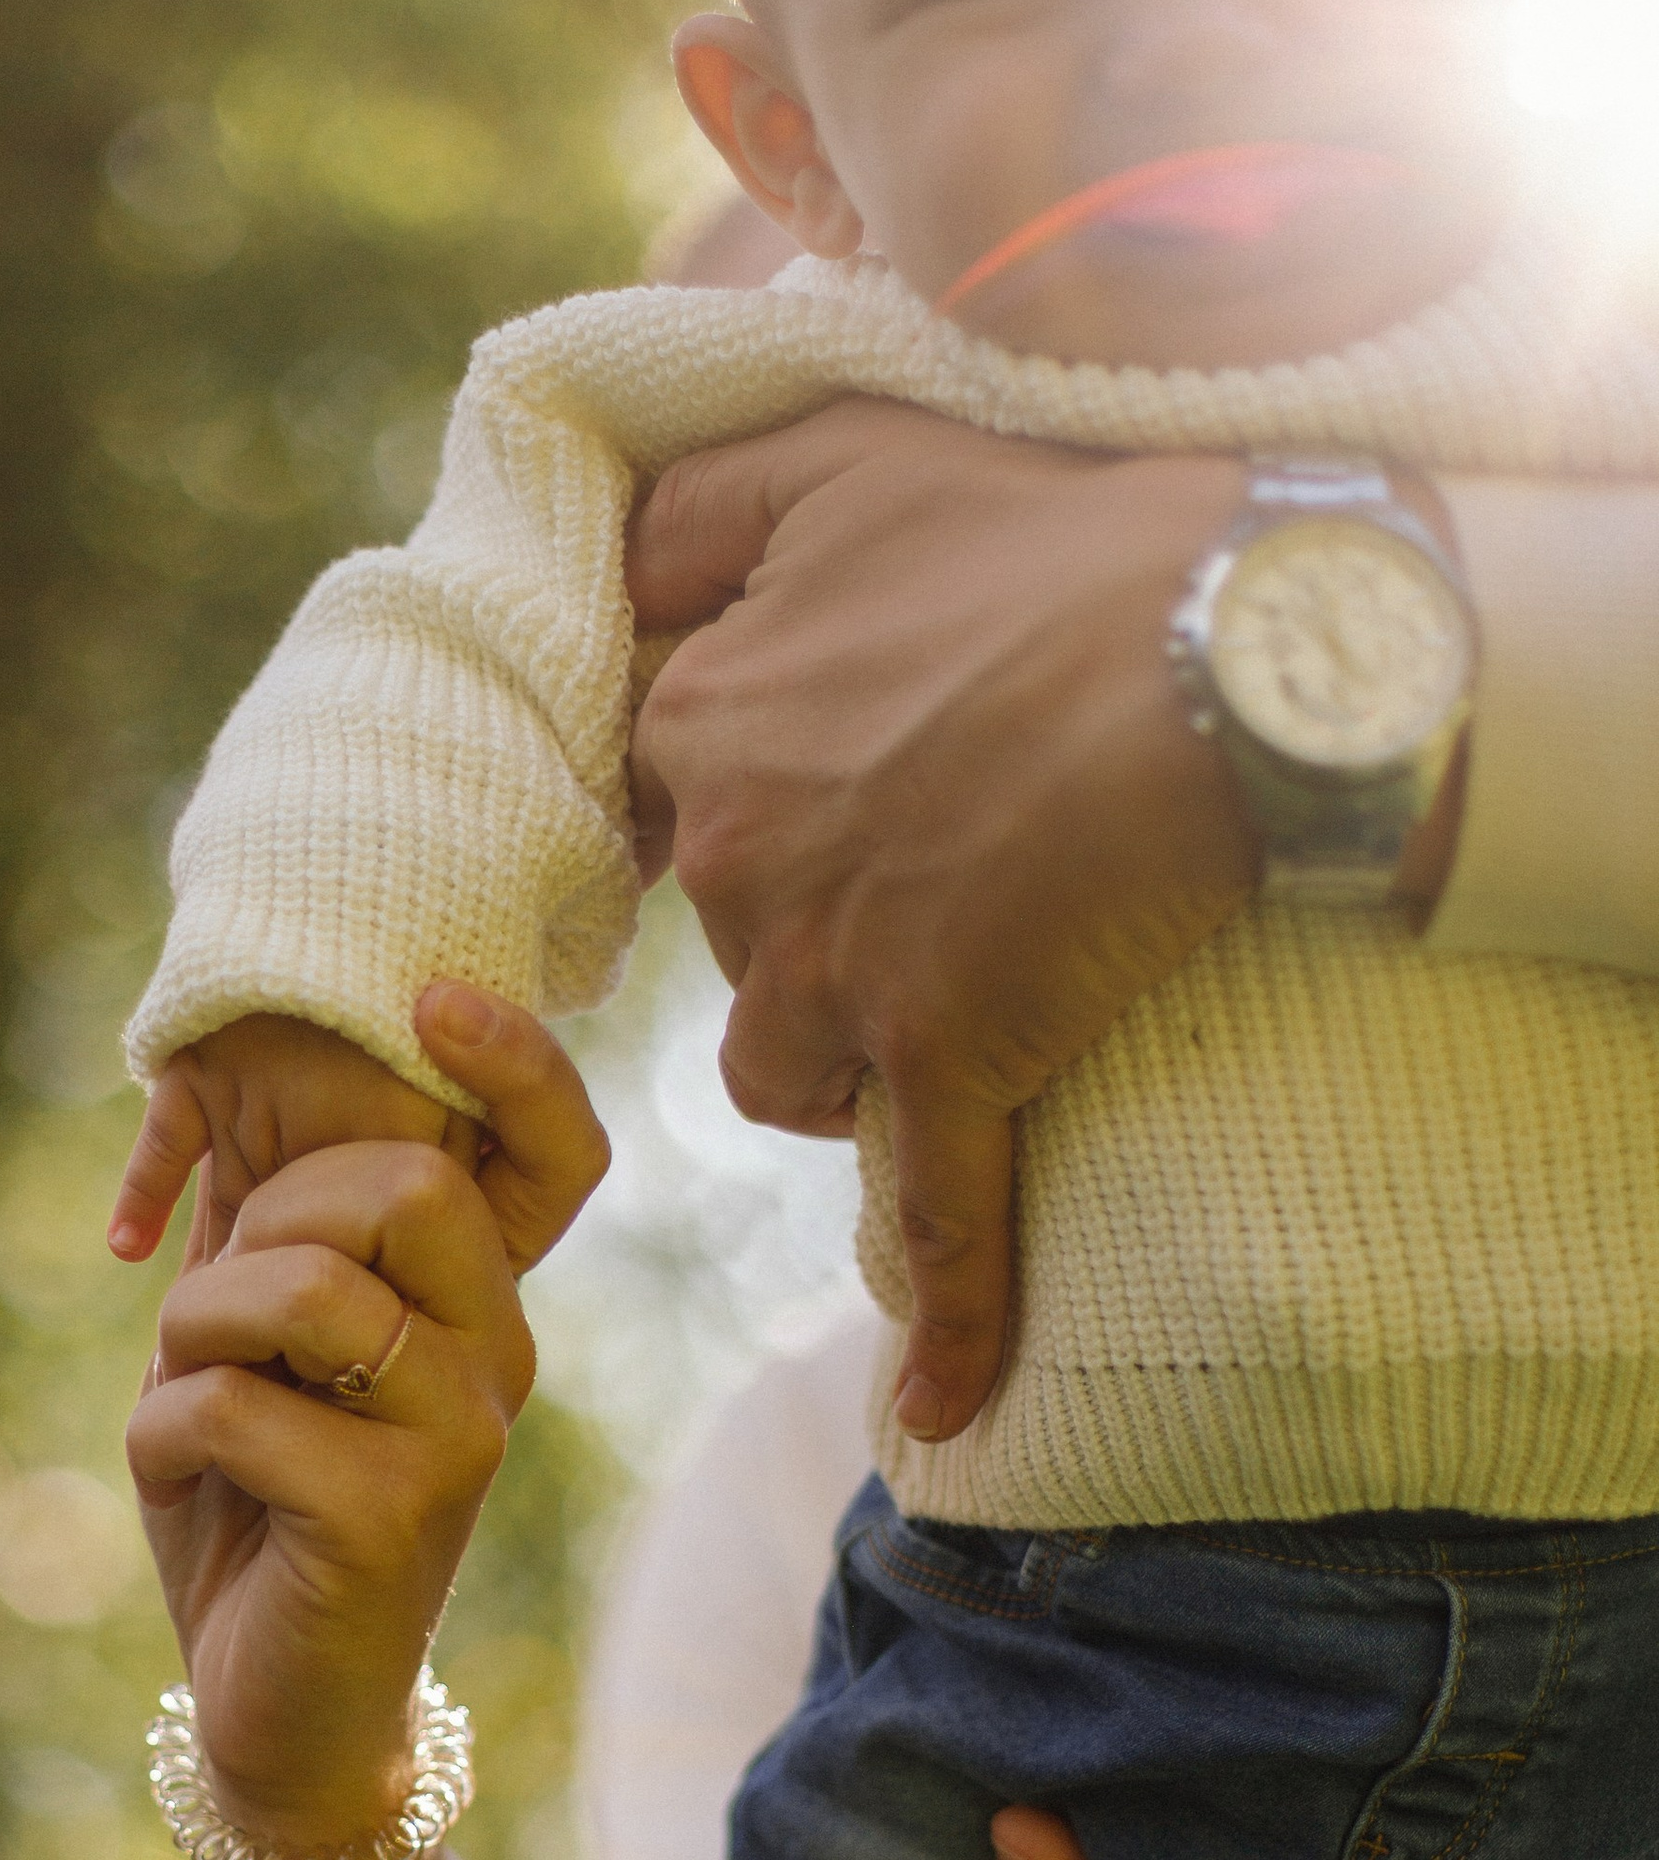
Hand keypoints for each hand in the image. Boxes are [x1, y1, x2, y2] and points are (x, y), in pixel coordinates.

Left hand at [126, 991, 605, 1846]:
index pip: (554, 1154)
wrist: (276, 1715)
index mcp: (475, 1309)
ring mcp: (458, 1440)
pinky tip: (179, 1483)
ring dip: (193, 1332)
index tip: (432, 999)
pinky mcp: (392, 1519)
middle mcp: (495, 1361)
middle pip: (405, 1186)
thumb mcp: (254, 1356)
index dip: (518, 1061)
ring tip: (178, 1398)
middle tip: (212, 1317)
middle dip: (264, 1221)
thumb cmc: (256, 1520)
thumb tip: (223, 1090)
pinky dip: (166, 1435)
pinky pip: (237, 1408)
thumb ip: (265, 1242)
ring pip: (304, 1291)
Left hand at [624, 399, 1258, 1442]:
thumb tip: (617, 554)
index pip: (657, 811)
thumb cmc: (1058, 531)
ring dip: (854, 1054)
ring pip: (787, 1072)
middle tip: (937, 866)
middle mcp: (742, 855)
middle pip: (727, 951)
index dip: (734, 816)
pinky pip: (939, 1214)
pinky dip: (953, 1312)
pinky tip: (953, 1401)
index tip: (807, 813)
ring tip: (969, 989)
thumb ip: (704, 511)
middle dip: (809, 931)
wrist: (1242, 638)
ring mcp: (841, 969)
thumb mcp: (845, 457)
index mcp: (705, 722)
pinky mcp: (952, 1052)